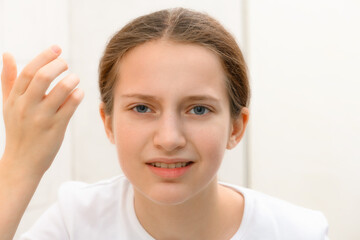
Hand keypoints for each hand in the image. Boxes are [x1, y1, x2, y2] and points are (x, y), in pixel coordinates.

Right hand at [1, 46, 83, 177]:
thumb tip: (8, 54)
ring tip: (75, 78)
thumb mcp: (8, 105)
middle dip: (58, 65)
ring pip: (60, 90)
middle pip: (42, 77)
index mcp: (15, 99)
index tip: (57, 48)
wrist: (22, 162)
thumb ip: (9, 80)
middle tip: (66, 64)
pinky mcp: (56, 129)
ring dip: (71, 80)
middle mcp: (27, 107)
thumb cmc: (18, 130)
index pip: (28, 71)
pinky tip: (79, 93)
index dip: (44, 57)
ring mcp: (42, 118)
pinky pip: (70, 107)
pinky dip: (77, 95)